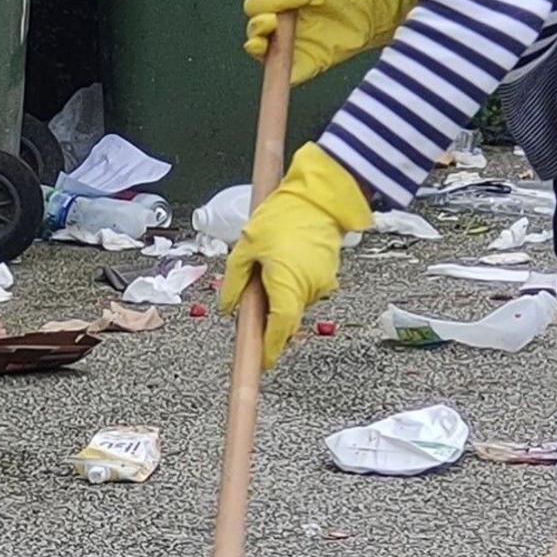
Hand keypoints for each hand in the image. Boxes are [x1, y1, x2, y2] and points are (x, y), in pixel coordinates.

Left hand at [218, 146, 372, 369]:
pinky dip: (291, 283)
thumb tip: (227, 307)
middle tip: (251, 300)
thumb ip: (235, 281)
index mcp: (287, 287)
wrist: (320, 196)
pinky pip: (305, 287)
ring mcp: (322, 283)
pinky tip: (281, 261)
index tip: (259, 361)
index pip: (278, 331)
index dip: (268, 349)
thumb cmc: (283, 216)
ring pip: (294, 301)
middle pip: (285, 317)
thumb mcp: (247, 246)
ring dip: (279, 294)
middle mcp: (309, 290)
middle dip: (268, 316)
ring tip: (266, 266)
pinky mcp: (328, 273)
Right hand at [240, 0, 425, 83]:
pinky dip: (281, 76)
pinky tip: (282, 69)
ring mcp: (289, 47)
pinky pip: (287, 74)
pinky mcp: (304, 64)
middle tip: (274, 20)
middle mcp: (277, 26)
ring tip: (264, 42)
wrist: (366, 8)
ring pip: (262, 52)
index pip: (258, 2)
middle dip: (258, 24)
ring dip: (258, 47)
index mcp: (277, 3)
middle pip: (254, 28)